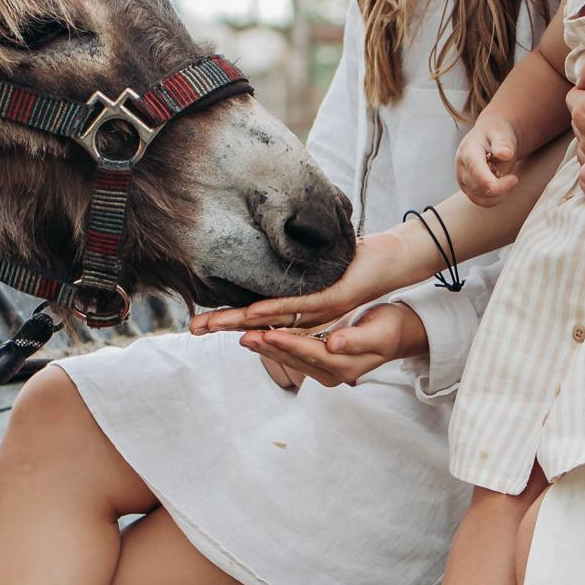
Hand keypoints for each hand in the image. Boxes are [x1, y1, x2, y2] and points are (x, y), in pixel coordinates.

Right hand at [193, 227, 425, 335]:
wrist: (392, 262)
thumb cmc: (351, 262)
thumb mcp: (315, 267)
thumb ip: (290, 273)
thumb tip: (263, 256)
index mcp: (297, 308)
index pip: (253, 316)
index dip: (225, 318)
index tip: (198, 321)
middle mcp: (303, 314)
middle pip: (254, 324)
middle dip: (221, 324)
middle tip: (192, 328)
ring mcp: (316, 310)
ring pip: (269, 319)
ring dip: (238, 323)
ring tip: (210, 326)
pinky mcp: (331, 300)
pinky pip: (296, 307)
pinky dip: (271, 311)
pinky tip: (250, 315)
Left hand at [245, 300, 425, 388]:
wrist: (397, 335)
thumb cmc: (390, 329)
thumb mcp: (379, 333)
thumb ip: (356, 340)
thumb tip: (334, 345)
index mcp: (344, 366)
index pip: (310, 354)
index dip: (288, 343)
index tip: (268, 334)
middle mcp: (330, 372)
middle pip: (293, 359)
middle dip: (267, 347)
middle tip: (244, 335)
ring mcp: (323, 369)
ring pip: (288, 358)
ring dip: (265, 347)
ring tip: (244, 335)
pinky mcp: (317, 361)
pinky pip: (291, 353)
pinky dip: (274, 344)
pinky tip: (259, 335)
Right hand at [456, 110, 519, 203]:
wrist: (489, 139)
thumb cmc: (496, 135)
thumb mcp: (501, 133)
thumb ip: (502, 142)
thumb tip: (505, 154)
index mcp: (468, 151)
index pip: (476, 170)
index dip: (492, 181)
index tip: (514, 179)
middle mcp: (462, 168)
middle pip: (478, 188)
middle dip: (501, 188)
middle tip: (515, 178)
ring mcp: (464, 181)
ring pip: (480, 199)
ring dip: (499, 195)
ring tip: (510, 181)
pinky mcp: (469, 190)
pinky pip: (482, 202)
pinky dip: (496, 198)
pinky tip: (504, 187)